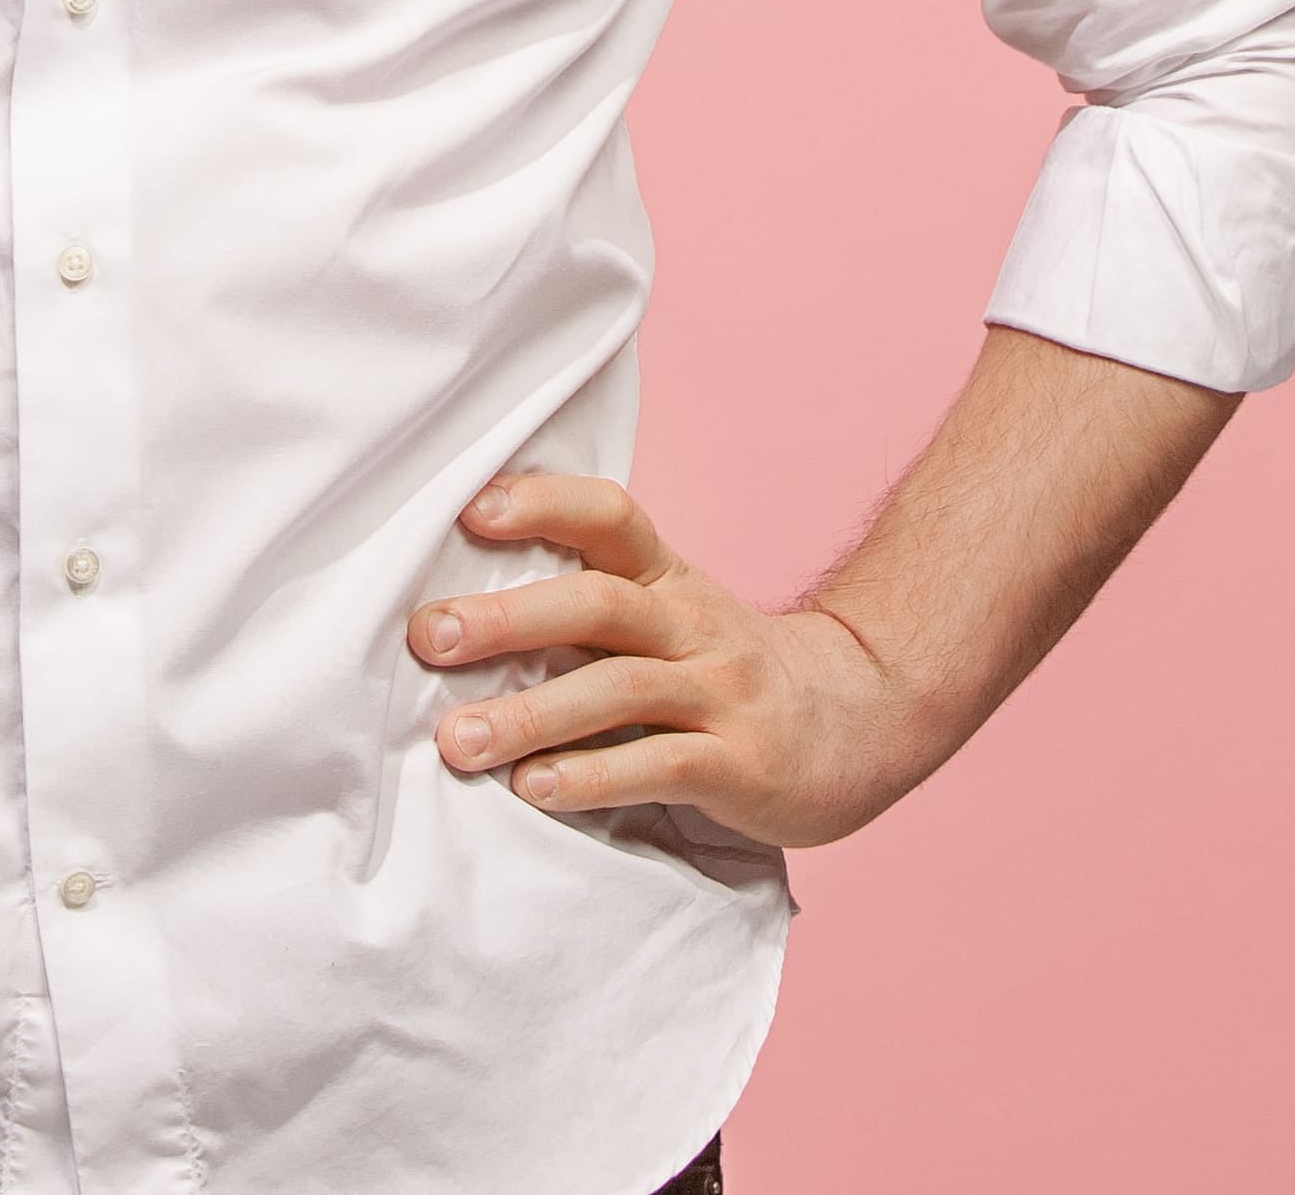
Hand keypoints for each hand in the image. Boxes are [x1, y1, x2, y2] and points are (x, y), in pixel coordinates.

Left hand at [413, 474, 940, 850]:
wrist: (865, 719)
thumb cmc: (729, 671)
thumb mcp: (672, 617)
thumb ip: (589, 609)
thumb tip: (461, 611)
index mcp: (670, 580)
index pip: (610, 516)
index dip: (542, 504)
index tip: (468, 510)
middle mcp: (694, 625)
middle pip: (599, 603)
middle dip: (508, 618)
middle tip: (429, 637)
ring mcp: (722, 693)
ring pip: (619, 690)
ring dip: (530, 715)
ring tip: (456, 741)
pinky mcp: (741, 765)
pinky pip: (661, 765)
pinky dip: (593, 777)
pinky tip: (536, 790)